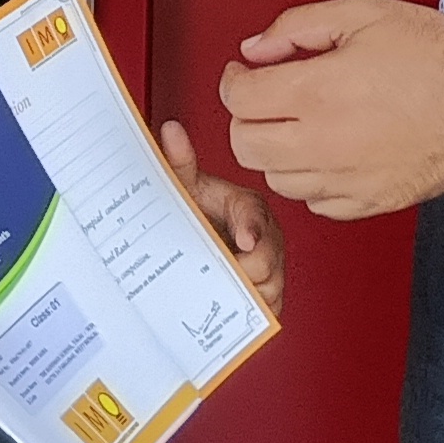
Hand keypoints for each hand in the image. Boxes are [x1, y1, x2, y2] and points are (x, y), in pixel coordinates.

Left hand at [160, 117, 282, 317]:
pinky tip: (224, 304)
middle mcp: (267, 237)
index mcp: (249, 207)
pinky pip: (267, 311)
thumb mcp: (186, 189)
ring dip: (240, 292)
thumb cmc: (198, 214)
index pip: (257, 215)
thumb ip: (180, 163)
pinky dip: (245, 312)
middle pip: (266, 262)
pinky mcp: (271, 295)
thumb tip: (171, 130)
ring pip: (268, 289)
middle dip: (238, 269)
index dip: (251, 227)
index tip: (243, 239)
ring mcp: (272, 268)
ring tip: (215, 288)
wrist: (200, 244)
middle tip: (213, 272)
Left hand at [219, 0, 443, 219]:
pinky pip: (318, 204)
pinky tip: (330, 154)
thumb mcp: (361, 14)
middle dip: (247, 117)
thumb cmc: (433, 55)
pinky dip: (313, 181)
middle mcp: (323, 142)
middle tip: (268, 98)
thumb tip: (255, 49)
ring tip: (302, 125)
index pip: (238, 99)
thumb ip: (296, 27)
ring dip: (277, 152)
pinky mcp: (371, 201)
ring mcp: (347, 179)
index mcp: (315, 92)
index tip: (247, 73)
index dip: (234, 80)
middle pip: (245, 145)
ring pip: (277, 179)